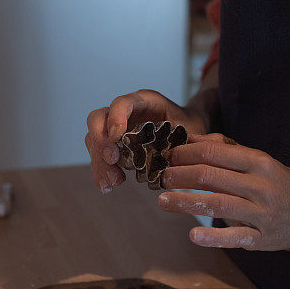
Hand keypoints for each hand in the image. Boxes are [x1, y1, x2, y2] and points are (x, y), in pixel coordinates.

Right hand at [85, 90, 206, 192]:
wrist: (188, 133)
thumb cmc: (190, 128)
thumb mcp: (195, 130)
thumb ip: (192, 138)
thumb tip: (190, 151)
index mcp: (145, 101)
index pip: (122, 102)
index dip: (116, 117)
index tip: (118, 137)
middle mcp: (125, 112)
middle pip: (98, 119)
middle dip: (100, 141)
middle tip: (113, 162)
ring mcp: (116, 129)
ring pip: (94, 140)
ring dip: (99, 162)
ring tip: (111, 184)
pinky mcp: (114, 147)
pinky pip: (100, 156)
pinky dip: (101, 172)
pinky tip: (108, 187)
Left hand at [158, 133, 289, 251]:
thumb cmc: (281, 186)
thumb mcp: (261, 162)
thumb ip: (229, 151)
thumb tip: (193, 139)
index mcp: (260, 162)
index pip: (215, 153)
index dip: (187, 153)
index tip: (169, 156)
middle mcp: (261, 186)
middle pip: (211, 176)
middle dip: (180, 175)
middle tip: (161, 177)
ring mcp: (262, 213)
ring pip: (217, 204)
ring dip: (185, 202)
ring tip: (163, 201)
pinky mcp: (262, 238)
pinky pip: (234, 237)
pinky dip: (212, 237)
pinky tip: (193, 235)